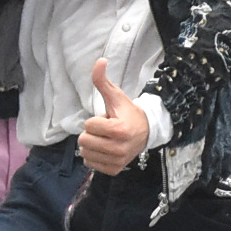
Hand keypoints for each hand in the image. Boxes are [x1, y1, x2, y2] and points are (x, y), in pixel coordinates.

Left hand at [79, 59, 149, 174]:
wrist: (146, 131)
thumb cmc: (128, 113)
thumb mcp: (115, 96)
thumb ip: (103, 80)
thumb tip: (100, 60)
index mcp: (118, 130)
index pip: (89, 126)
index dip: (95, 120)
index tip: (107, 119)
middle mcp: (118, 148)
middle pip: (84, 142)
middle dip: (92, 133)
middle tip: (105, 130)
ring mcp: (117, 161)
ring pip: (85, 154)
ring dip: (92, 145)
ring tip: (106, 139)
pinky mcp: (115, 169)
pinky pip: (91, 164)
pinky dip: (94, 156)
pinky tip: (105, 149)